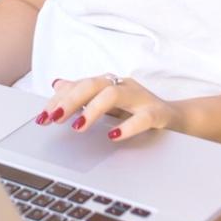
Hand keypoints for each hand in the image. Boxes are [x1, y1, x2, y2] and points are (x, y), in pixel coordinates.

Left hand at [33, 73, 185, 141]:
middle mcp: (123, 86)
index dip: (58, 100)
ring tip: (77, 126)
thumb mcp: (109, 104)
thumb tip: (57, 84)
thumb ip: (84, 95)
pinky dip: (128, 126)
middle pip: (92, 84)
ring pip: (114, 94)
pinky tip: (114, 136)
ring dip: (92, 109)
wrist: (179, 119)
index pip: (78, 86)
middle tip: (52, 118)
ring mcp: (141, 98)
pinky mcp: (159, 114)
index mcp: (109, 84)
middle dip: (69, 100)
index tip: (41, 117)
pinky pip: (144, 117)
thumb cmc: (139, 111)